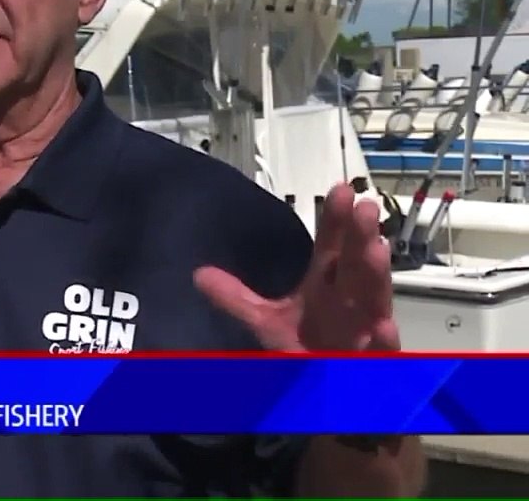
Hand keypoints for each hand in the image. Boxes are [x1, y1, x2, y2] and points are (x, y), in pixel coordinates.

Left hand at [192, 183, 399, 351]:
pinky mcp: (371, 362)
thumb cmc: (305, 348)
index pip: (332, 246)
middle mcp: (348, 301)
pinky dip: (383, 340)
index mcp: (326, 285)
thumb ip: (236, 297)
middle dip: (360, 237)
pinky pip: (381, 352)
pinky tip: (384, 327)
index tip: (339, 191)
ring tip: (376, 248)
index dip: (336, 221)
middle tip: (364, 206)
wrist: (328, 393)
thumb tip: (199, 274)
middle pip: (356, 264)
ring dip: (376, 275)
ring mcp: (363, 329)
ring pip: (374, 299)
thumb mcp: (265, 321)